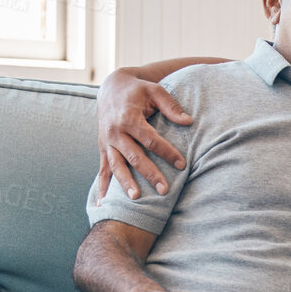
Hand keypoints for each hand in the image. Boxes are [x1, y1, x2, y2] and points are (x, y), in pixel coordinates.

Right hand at [96, 70, 192, 199]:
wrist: (111, 87)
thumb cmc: (138, 90)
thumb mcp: (155, 91)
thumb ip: (171, 106)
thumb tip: (188, 121)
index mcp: (129, 118)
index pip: (150, 139)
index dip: (167, 152)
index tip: (182, 164)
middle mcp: (115, 132)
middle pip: (134, 156)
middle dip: (150, 174)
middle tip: (164, 190)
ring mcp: (107, 141)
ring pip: (116, 165)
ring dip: (125, 183)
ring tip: (136, 199)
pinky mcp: (102, 148)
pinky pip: (102, 170)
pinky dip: (102, 187)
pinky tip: (103, 204)